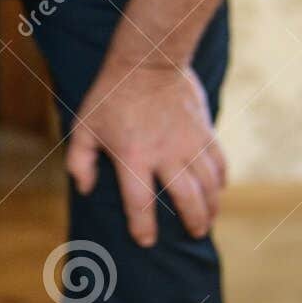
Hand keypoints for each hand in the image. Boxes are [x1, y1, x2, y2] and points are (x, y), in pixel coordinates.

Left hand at [66, 60, 227, 246]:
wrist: (149, 60)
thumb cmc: (110, 95)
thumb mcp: (83, 126)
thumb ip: (79, 161)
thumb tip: (85, 189)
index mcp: (132, 157)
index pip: (139, 203)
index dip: (143, 227)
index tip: (147, 241)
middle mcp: (166, 155)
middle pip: (186, 199)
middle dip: (193, 222)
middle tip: (195, 236)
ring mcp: (189, 143)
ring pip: (209, 185)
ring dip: (212, 206)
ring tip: (208, 220)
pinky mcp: (205, 131)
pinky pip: (219, 162)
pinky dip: (222, 180)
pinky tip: (219, 190)